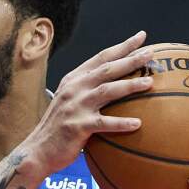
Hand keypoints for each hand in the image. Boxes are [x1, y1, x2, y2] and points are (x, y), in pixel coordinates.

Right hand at [26, 30, 154, 174]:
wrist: (38, 151)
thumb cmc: (59, 128)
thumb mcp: (69, 102)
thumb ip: (87, 91)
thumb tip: (117, 85)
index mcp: (73, 80)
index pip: (101, 58)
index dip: (122, 47)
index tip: (141, 37)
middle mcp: (73, 89)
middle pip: (106, 69)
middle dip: (130, 59)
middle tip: (151, 54)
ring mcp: (74, 107)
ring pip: (107, 91)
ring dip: (130, 85)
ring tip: (150, 83)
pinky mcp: (77, 126)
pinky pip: (104, 123)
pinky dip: (121, 123)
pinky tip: (138, 123)